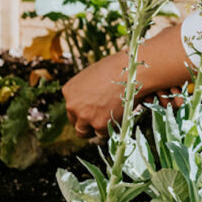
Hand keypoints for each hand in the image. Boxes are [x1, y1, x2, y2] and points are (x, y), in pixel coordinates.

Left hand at [63, 24, 193, 136]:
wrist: (131, 71)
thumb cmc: (117, 68)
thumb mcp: (94, 75)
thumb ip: (88, 89)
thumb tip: (94, 100)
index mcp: (69, 90)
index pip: (71, 107)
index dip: (83, 110)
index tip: (93, 110)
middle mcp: (72, 104)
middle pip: (74, 121)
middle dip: (85, 122)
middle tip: (99, 119)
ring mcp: (84, 116)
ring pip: (83, 132)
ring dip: (94, 128)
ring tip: (109, 121)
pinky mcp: (98, 124)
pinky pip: (102, 133)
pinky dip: (110, 128)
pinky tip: (118, 116)